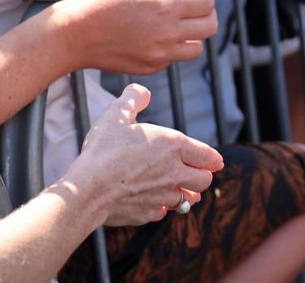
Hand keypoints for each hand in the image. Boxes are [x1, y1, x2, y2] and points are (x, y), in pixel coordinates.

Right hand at [51, 0, 219, 74]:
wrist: (72, 35)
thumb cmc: (98, 0)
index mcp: (165, 8)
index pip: (206, 3)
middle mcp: (167, 35)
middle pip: (209, 28)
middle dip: (208, 12)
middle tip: (196, 2)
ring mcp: (159, 55)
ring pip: (196, 48)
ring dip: (195, 33)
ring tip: (179, 19)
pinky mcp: (148, 68)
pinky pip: (173, 58)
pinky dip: (173, 46)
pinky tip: (157, 33)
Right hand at [62, 84, 222, 225]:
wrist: (88, 189)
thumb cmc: (103, 150)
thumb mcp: (116, 115)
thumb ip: (132, 99)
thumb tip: (142, 92)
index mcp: (172, 145)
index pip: (206, 155)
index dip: (213, 158)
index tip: (216, 161)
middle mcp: (173, 172)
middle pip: (204, 180)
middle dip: (202, 176)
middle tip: (196, 173)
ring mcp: (163, 196)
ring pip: (186, 199)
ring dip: (185, 194)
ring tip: (182, 190)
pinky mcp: (148, 213)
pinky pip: (163, 212)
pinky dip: (161, 207)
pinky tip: (153, 201)